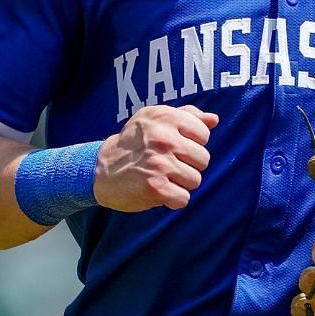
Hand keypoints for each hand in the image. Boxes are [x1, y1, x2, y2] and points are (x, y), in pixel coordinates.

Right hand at [93, 104, 217, 210]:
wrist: (101, 169)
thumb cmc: (133, 143)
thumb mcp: (154, 120)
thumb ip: (186, 116)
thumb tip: (214, 120)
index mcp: (165, 117)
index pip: (203, 134)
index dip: (191, 144)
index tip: (173, 146)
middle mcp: (163, 138)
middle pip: (203, 160)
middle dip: (188, 165)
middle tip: (165, 164)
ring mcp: (160, 163)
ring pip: (195, 180)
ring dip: (180, 183)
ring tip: (161, 177)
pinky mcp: (156, 187)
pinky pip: (184, 198)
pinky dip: (173, 199)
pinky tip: (158, 190)